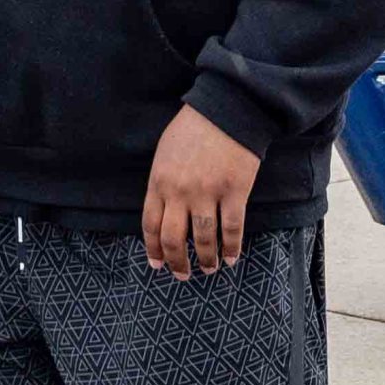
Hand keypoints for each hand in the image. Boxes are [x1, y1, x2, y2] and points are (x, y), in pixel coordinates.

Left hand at [142, 104, 260, 279]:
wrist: (227, 110)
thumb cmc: (193, 128)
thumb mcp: (164, 153)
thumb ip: (161, 182)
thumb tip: (163, 210)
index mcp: (158, 182)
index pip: (150, 224)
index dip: (153, 249)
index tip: (157, 263)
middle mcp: (179, 192)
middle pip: (173, 238)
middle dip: (176, 262)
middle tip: (183, 275)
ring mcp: (207, 193)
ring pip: (203, 239)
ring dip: (205, 259)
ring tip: (209, 268)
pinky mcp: (234, 192)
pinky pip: (231, 229)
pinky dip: (231, 247)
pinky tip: (231, 257)